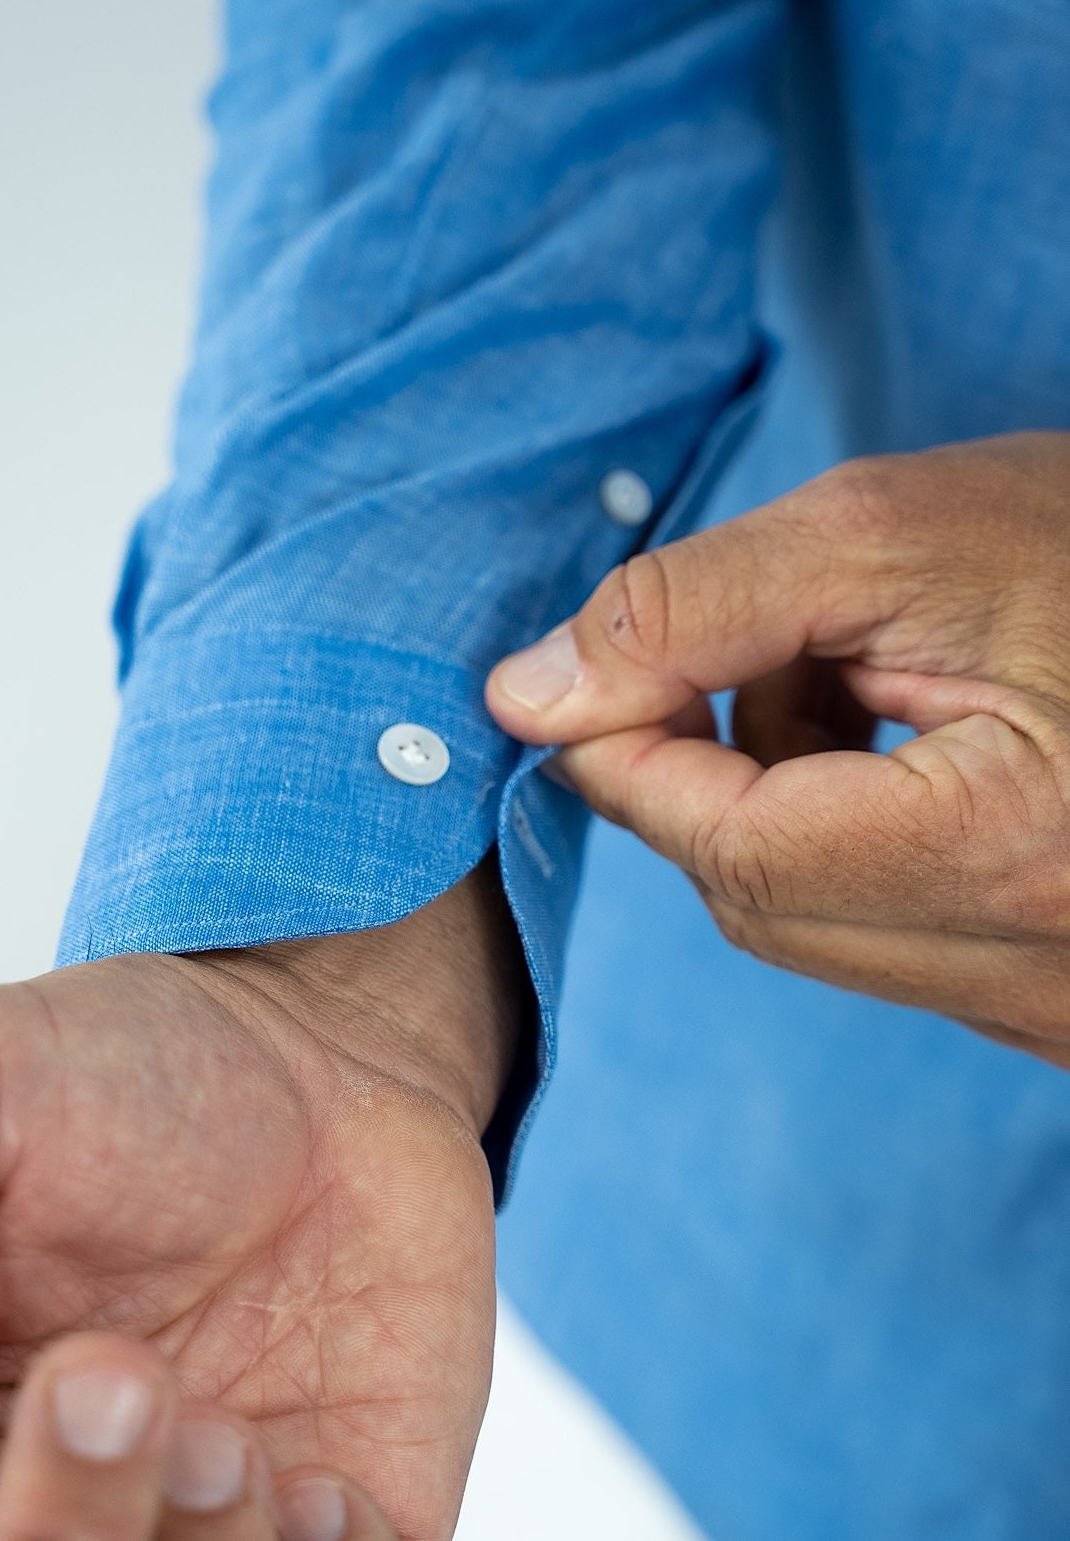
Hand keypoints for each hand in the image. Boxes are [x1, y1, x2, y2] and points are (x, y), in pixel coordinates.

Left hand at [486, 431, 1069, 1060]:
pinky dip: (853, 833)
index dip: (626, 756)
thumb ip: (696, 608)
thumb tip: (524, 697)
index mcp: (1015, 857)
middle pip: (757, 902)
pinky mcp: (1057, 1001)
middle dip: (711, 770)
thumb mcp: (904, 533)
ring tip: (877, 671)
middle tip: (771, 644)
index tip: (588, 674)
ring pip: (813, 922)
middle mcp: (1043, 974)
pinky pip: (888, 934)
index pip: (727, 848)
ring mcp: (1057, 1006)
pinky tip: (922, 735)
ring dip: (784, 798)